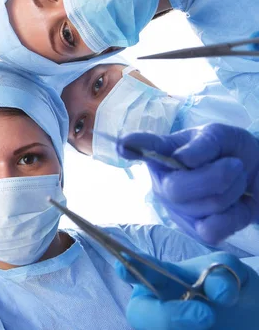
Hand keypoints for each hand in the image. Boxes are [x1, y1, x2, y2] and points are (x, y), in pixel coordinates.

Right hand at [117, 251, 257, 329]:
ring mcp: (165, 326)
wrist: (249, 318)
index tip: (123, 266)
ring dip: (183, 328)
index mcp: (162, 278)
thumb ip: (223, 273)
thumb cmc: (231, 289)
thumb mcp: (232, 272)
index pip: (139, 270)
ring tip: (213, 322)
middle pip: (139, 314)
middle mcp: (157, 304)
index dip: (128, 268)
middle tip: (206, 315)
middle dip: (165, 317)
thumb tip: (218, 294)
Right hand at [118, 124, 258, 244]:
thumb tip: (182, 160)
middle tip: (235, 165)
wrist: (258, 175)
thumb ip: (203, 144)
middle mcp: (162, 183)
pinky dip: (235, 217)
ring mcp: (177, 210)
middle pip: (176, 190)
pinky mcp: (197, 232)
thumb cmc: (231, 151)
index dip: (133, 147)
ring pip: (203, 209)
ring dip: (231, 192)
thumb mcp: (220, 136)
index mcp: (163, 154)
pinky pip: (212, 231)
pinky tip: (235, 206)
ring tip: (235, 181)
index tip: (123, 145)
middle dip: (215, 178)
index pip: (143, 149)